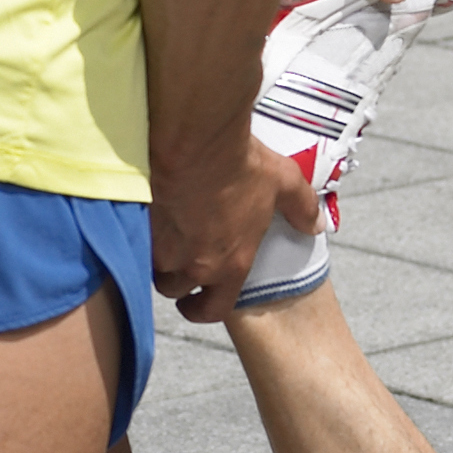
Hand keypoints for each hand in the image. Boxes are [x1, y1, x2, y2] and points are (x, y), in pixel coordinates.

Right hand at [150, 126, 307, 326]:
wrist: (197, 142)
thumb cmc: (241, 165)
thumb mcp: (284, 183)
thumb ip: (302, 208)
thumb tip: (316, 225)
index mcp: (231, 265)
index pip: (214, 309)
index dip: (202, 310)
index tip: (193, 305)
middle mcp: (195, 266)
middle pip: (175, 289)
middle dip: (176, 279)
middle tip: (177, 260)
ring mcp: (164, 250)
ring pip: (153, 269)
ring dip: (156, 261)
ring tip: (160, 240)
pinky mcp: (141, 229)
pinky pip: (135, 244)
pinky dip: (139, 237)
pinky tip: (144, 219)